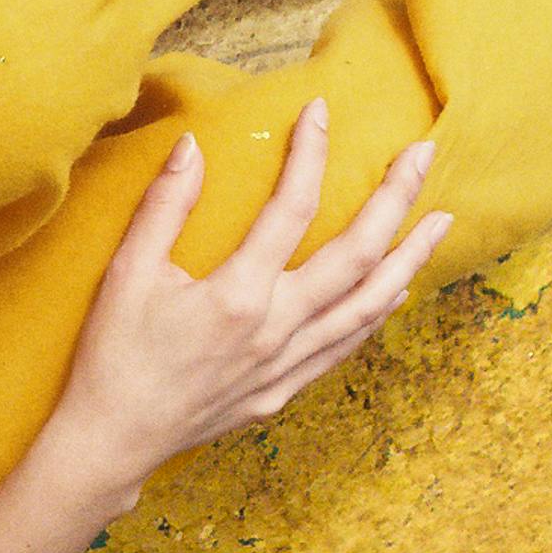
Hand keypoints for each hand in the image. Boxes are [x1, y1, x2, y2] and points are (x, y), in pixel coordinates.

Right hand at [47, 100, 451, 493]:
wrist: (111, 440)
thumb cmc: (113, 356)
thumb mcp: (127, 273)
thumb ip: (164, 206)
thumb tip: (191, 147)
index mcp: (238, 296)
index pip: (291, 209)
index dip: (310, 154)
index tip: (320, 112)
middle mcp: (276, 330)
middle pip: (356, 256)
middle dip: (394, 200)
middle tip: (422, 155)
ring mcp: (286, 365)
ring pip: (367, 307)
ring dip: (408, 259)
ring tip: (440, 221)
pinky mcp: (282, 391)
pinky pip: (345, 347)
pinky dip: (377, 314)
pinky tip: (396, 292)